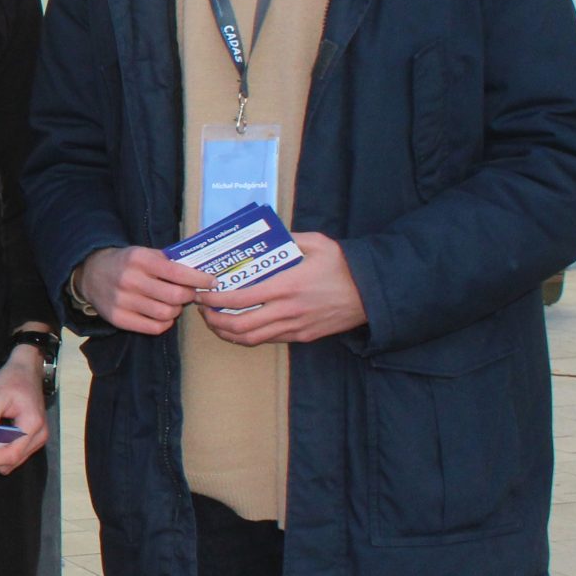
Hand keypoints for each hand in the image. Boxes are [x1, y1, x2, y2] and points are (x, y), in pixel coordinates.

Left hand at [0, 346, 51, 473]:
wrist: (27, 370)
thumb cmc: (12, 379)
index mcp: (32, 424)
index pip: (11, 453)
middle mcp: (39, 435)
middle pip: (13, 461)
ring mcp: (39, 438)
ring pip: (15, 460)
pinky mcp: (34, 437)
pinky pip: (17, 453)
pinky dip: (2, 453)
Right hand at [77, 246, 213, 334]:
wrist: (90, 273)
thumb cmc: (126, 263)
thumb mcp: (144, 253)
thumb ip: (169, 261)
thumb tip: (200, 272)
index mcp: (139, 260)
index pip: (177, 273)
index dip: (199, 279)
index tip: (212, 282)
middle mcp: (129, 280)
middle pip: (175, 296)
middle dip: (189, 296)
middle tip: (190, 294)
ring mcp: (122, 301)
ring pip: (166, 314)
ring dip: (177, 311)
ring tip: (174, 304)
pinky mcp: (118, 318)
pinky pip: (153, 328)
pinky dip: (165, 323)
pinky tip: (163, 315)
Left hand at [196, 231, 366, 344]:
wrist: (374, 292)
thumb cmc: (344, 265)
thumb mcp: (318, 243)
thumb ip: (289, 238)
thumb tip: (267, 235)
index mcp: (286, 286)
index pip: (239, 299)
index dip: (214, 300)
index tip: (201, 294)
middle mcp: (287, 310)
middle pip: (239, 326)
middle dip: (214, 321)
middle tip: (203, 311)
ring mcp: (296, 327)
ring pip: (252, 339)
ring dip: (228, 333)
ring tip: (216, 322)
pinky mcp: (304, 336)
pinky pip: (270, 340)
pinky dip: (250, 337)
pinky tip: (241, 327)